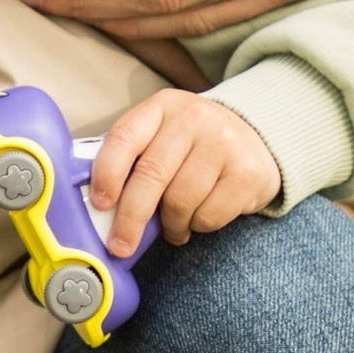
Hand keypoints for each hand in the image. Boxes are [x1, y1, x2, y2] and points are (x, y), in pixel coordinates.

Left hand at [88, 90, 281, 256]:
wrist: (254, 138)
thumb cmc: (193, 146)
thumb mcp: (162, 136)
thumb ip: (132, 160)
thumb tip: (99, 206)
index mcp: (162, 107)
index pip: (125, 137)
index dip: (107, 173)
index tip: (101, 203)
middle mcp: (194, 118)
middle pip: (151, 175)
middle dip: (130, 218)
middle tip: (120, 245)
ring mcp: (224, 143)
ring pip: (180, 202)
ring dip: (170, 225)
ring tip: (173, 226)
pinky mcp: (247, 173)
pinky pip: (209, 216)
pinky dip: (197, 227)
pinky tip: (198, 218)